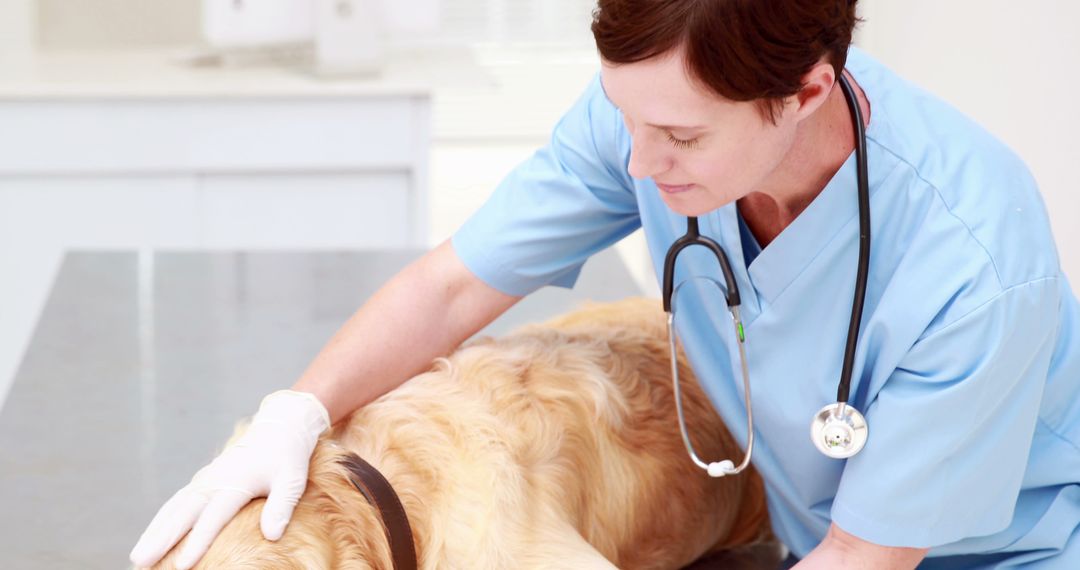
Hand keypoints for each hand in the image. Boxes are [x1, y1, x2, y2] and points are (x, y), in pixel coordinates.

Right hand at [129, 390, 330, 568]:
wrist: (280, 426)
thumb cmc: (288, 455)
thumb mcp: (293, 479)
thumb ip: (282, 506)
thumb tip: (272, 536)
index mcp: (236, 481)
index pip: (213, 516)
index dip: (198, 541)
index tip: (182, 565)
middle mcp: (215, 480)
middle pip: (183, 513)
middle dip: (162, 538)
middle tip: (141, 561)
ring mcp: (206, 479)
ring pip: (175, 507)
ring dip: (155, 530)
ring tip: (138, 555)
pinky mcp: (204, 480)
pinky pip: (178, 502)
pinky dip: (162, 519)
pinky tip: (152, 535)